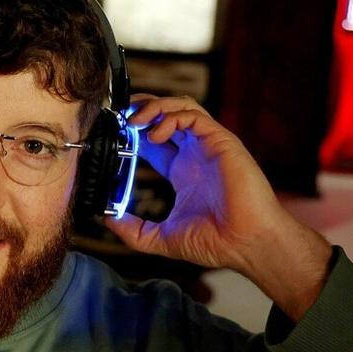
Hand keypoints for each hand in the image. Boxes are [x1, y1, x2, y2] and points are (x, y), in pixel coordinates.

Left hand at [102, 95, 331, 320]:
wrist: (246, 244)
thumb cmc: (215, 242)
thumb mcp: (161, 237)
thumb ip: (133, 230)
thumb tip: (105, 220)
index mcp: (184, 171)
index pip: (154, 140)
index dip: (133, 133)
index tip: (113, 136)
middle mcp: (196, 154)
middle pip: (167, 115)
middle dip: (141, 109)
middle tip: (119, 116)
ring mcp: (209, 146)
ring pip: (181, 107)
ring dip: (154, 107)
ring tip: (134, 122)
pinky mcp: (222, 142)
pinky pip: (194, 116)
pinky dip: (171, 118)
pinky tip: (155, 136)